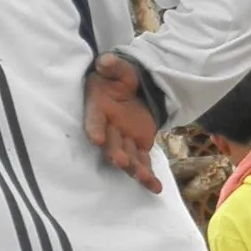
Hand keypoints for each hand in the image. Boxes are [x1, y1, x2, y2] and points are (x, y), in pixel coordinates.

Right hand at [84, 54, 161, 192]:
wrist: (129, 88)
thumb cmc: (117, 78)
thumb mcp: (117, 69)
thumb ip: (112, 66)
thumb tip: (106, 62)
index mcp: (99, 109)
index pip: (94, 120)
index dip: (94, 128)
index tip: (95, 138)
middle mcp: (108, 129)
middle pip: (111, 144)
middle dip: (115, 152)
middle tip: (119, 160)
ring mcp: (124, 139)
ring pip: (127, 157)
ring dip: (134, 169)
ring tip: (144, 179)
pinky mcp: (138, 146)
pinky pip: (143, 162)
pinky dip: (148, 176)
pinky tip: (155, 188)